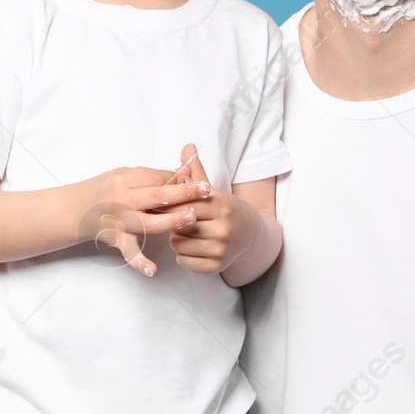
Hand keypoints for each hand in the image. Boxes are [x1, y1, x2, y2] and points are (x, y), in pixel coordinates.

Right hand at [84, 166, 208, 276]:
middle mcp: (120, 198)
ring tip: (192, 218)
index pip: (157, 177)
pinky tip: (153, 270)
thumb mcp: (127, 175)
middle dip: (184, 193)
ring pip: (148, 222)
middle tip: (206, 192)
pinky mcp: (115, 238)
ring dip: (172, 220)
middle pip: (156, 196)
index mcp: (124, 178)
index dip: (180, 178)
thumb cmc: (107, 189)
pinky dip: (139, 262)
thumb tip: (186, 171)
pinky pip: (128, 251)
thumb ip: (155, 176)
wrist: (77, 208)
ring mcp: (117, 219)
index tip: (199, 180)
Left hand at [167, 145, 257, 274]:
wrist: (252, 235)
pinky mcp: (217, 266)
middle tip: (175, 219)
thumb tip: (187, 147)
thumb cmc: (226, 210)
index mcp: (221, 204)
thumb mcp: (212, 191)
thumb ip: (196, 171)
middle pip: (179, 224)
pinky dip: (183, 255)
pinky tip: (191, 246)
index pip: (183, 203)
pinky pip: (184, 261)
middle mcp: (223, 227)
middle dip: (172, 222)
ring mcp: (221, 248)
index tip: (161, 203)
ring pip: (178, 244)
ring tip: (185, 232)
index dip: (170, 204)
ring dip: (176, 239)